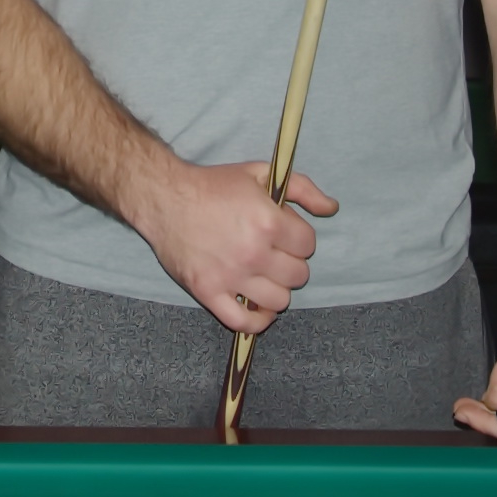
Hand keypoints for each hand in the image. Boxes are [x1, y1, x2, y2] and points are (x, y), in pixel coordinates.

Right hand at [131, 158, 339, 333]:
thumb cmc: (213, 185)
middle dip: (290, 263)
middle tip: (273, 254)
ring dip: (276, 290)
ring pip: (279, 300)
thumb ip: (302, 188)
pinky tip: (258, 308)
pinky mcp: (209, 292)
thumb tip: (332, 208)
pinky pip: (243, 323)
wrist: (164, 197)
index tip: (285, 234)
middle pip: (298, 275)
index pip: (308, 246)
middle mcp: (253, 252)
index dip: (299, 238)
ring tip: (264, 277)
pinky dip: (257, 321)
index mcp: (268, 221)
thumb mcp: (260, 173)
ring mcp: (231, 276)